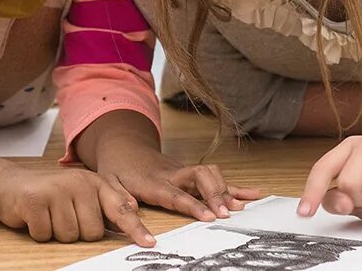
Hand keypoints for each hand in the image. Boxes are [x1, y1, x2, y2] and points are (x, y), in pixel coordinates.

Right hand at [0, 165, 154, 246]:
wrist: (9, 184)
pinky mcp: (35, 200)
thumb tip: (134, 208)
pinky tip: (34, 217)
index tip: (149, 243)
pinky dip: (39, 232)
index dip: (135, 228)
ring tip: (48, 215)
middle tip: (62, 216)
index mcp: (94, 182)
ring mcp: (56, 190)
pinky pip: (46, 234)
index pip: (119, 208)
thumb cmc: (50, 193)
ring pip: (69, 236)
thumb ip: (107, 200)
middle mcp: (78, 183)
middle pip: (93, 232)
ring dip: (56, 233)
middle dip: (77, 232)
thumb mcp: (81, 192)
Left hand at [98, 142, 262, 221]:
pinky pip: (216, 178)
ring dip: (228, 190)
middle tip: (227, 213)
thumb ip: (119, 197)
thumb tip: (133, 209)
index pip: (176, 194)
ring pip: (212, 175)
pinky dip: (235, 186)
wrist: (123, 145)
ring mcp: (184, 172)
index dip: (194, 204)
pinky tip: (253, 194)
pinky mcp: (191, 174)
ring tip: (243, 207)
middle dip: (216, 194)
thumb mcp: (108, 183)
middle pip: (201, 176)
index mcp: (154, 181)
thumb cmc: (116, 167)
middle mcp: (173, 174)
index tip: (209, 216)